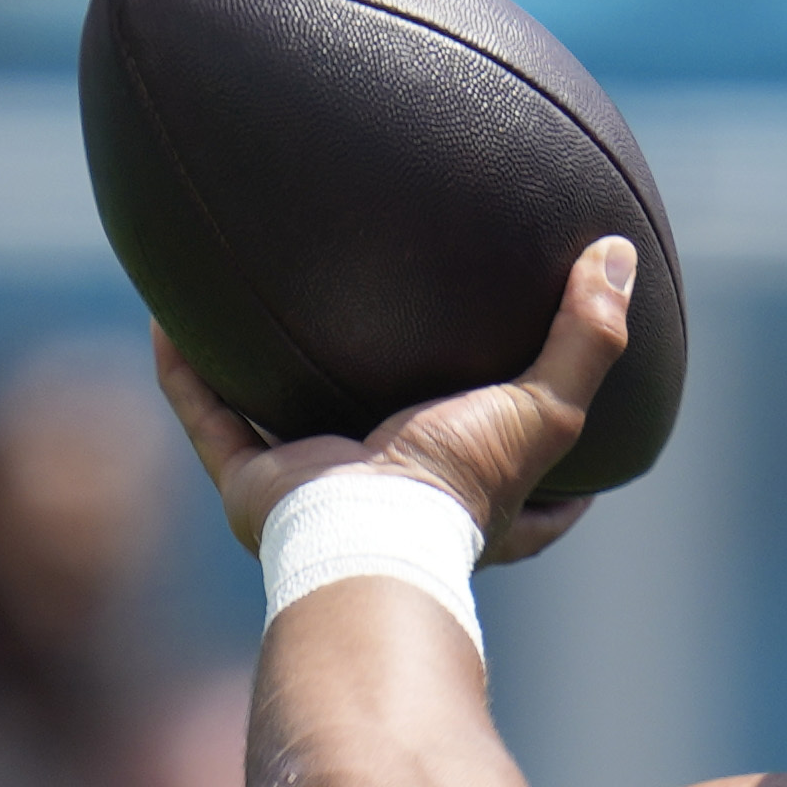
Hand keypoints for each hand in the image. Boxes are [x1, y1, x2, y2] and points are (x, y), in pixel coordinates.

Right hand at [154, 237, 636, 569]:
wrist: (366, 531)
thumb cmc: (458, 482)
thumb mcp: (544, 409)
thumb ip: (589, 337)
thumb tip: (619, 254)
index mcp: (469, 505)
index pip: (529, 506)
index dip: (552, 480)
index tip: (553, 422)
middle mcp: (392, 505)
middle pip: (396, 462)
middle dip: (389, 419)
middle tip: (388, 354)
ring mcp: (315, 497)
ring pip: (283, 434)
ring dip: (264, 387)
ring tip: (252, 321)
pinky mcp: (253, 490)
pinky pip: (206, 418)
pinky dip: (184, 374)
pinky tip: (167, 318)